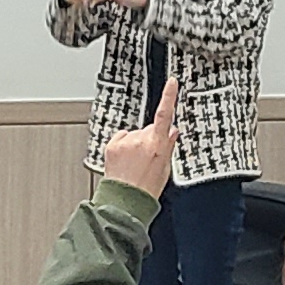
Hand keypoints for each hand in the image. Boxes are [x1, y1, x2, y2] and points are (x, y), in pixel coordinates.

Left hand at [100, 77, 179, 201]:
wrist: (125, 201)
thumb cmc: (146, 189)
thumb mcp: (165, 168)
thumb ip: (168, 146)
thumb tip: (173, 131)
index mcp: (157, 145)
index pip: (165, 115)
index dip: (169, 96)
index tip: (172, 83)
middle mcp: (140, 140)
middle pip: (149, 129)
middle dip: (150, 139)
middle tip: (148, 159)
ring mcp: (125, 142)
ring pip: (135, 135)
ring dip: (135, 145)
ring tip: (135, 164)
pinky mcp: (112, 145)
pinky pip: (121, 138)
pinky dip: (124, 145)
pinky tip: (125, 160)